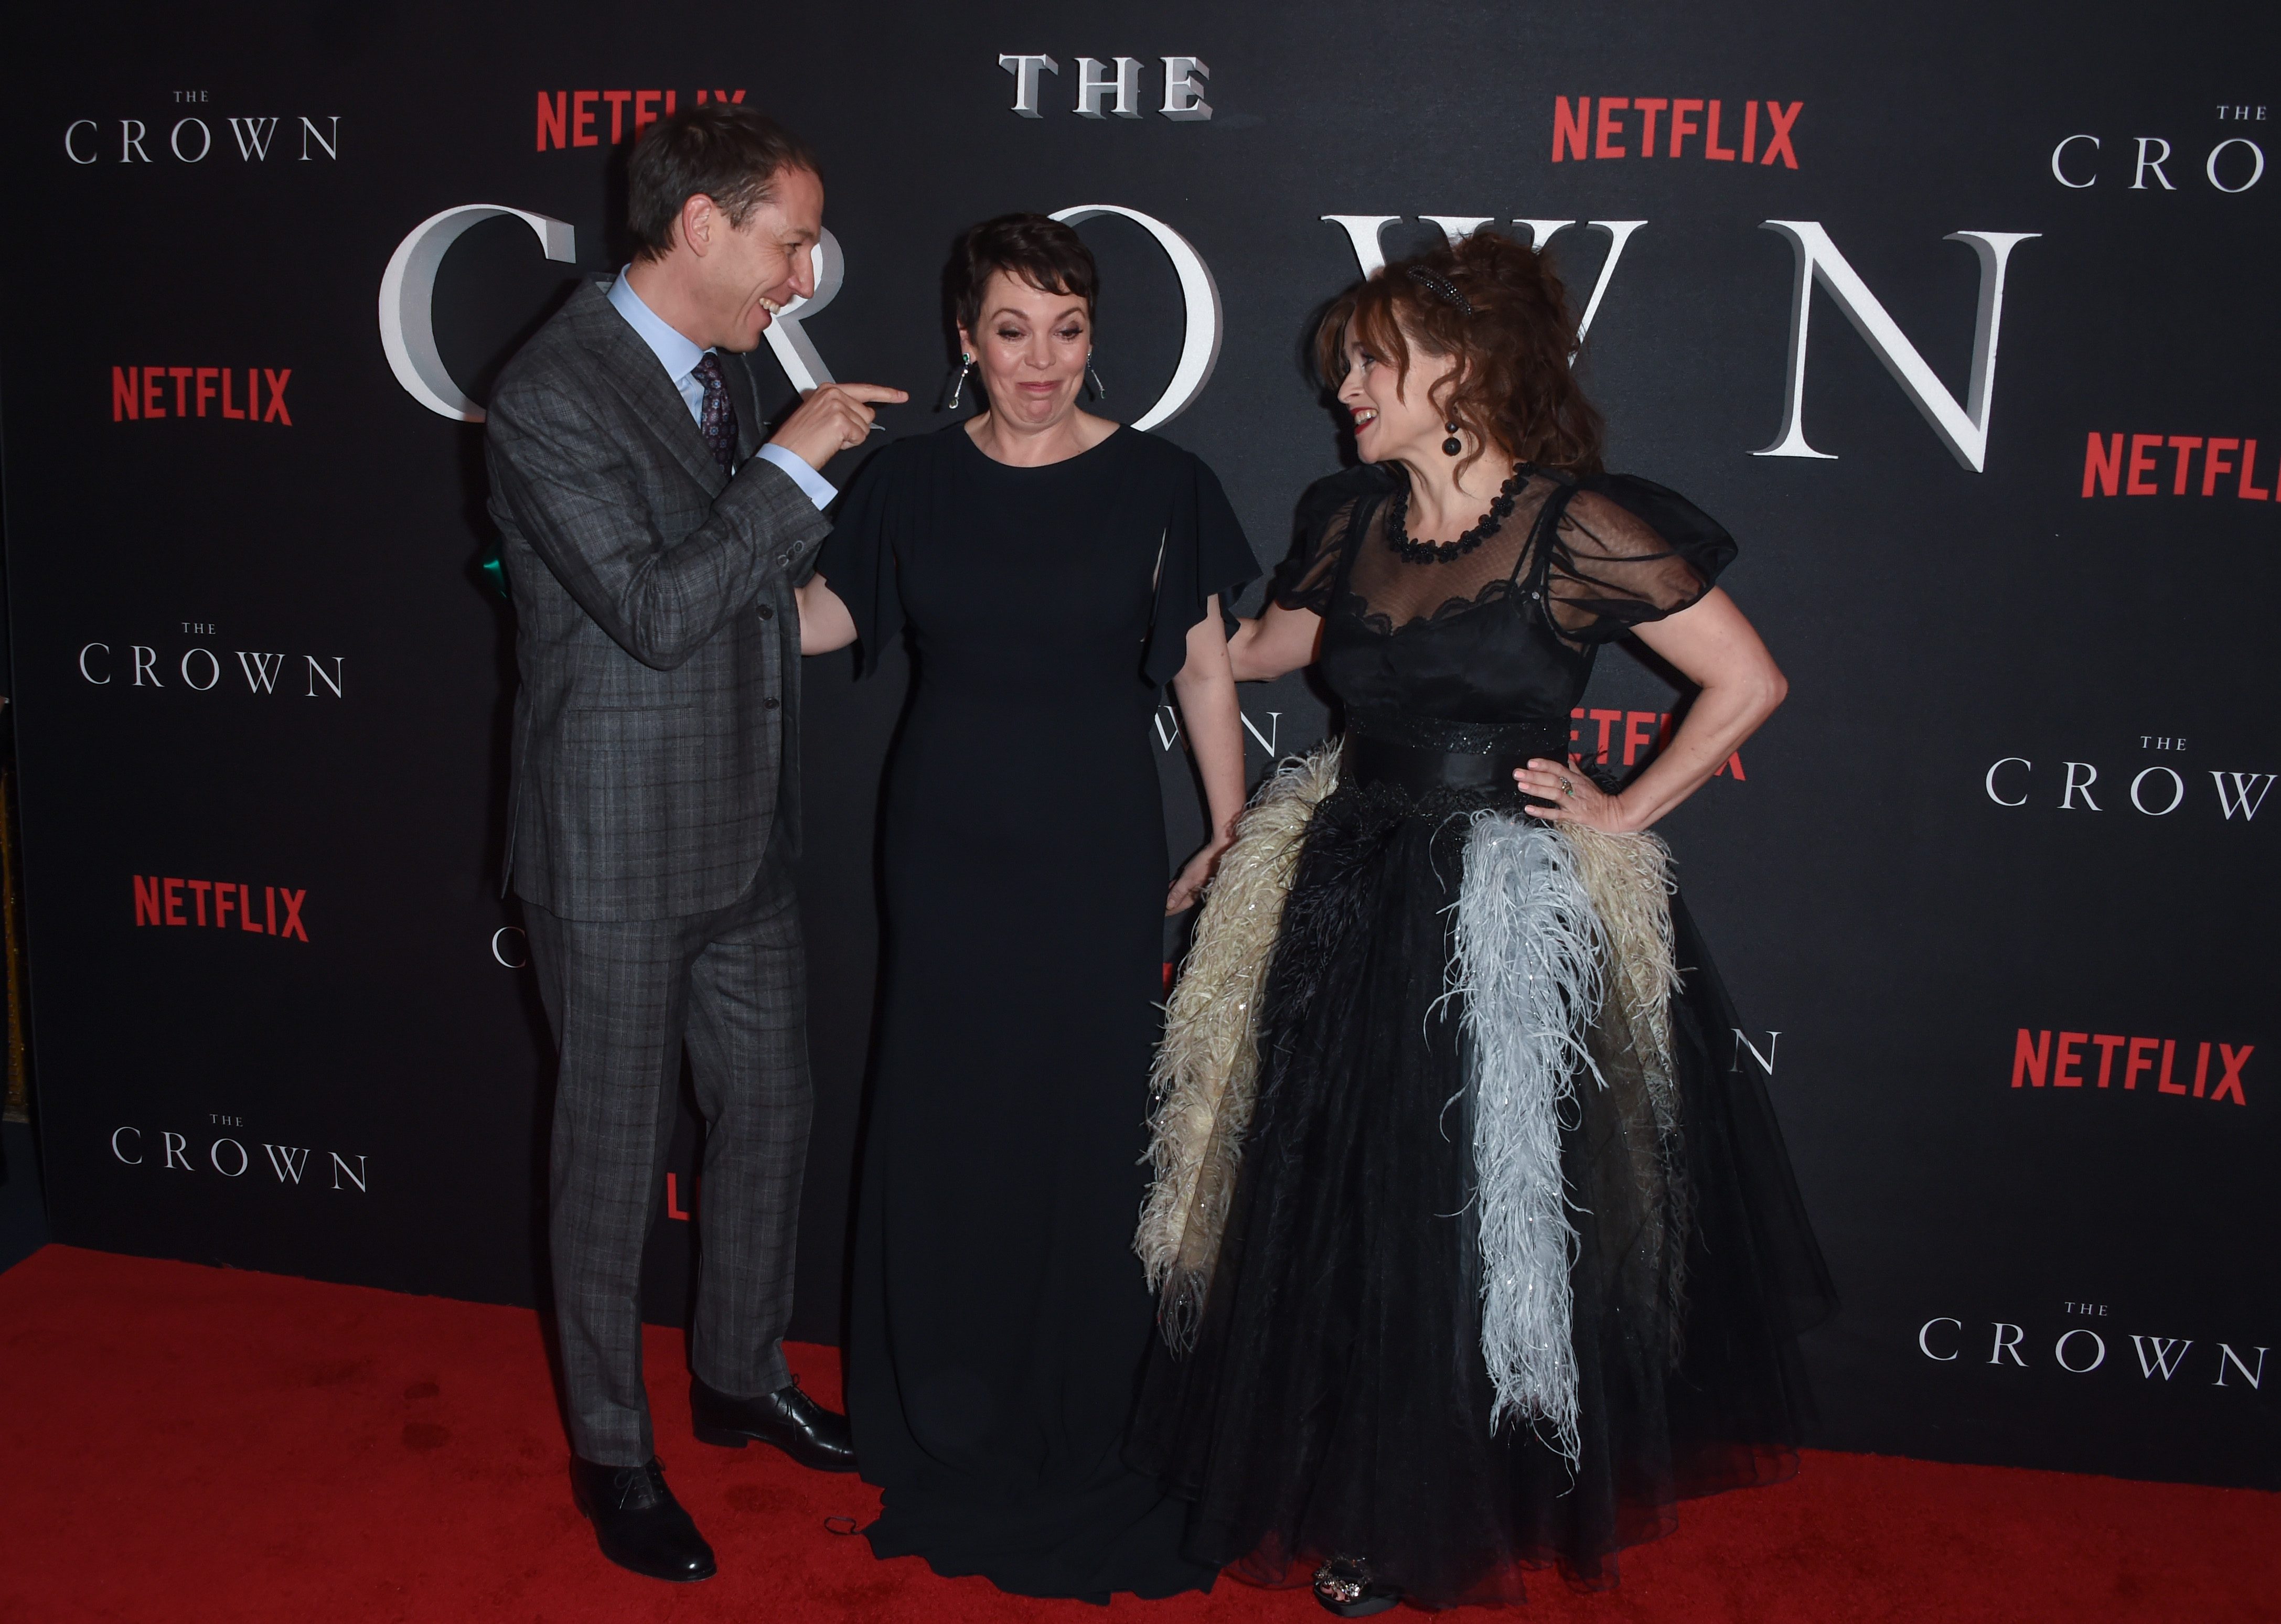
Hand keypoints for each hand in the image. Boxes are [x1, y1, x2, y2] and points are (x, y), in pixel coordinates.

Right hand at [767, 382, 908, 471]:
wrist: (787, 453)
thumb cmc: (800, 439)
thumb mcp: (821, 414)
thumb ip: (842, 408)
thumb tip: (865, 413)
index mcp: (827, 390)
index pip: (864, 389)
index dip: (886, 394)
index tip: (902, 396)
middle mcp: (833, 394)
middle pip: (867, 413)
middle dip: (856, 428)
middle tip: (833, 435)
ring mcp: (837, 406)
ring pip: (865, 426)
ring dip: (851, 437)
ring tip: (830, 439)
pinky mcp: (841, 421)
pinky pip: (860, 436)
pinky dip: (849, 444)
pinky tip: (832, 443)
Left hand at [1165, 836, 1233, 915]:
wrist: (1221, 850)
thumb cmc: (1207, 863)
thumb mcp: (1188, 879)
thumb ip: (1178, 892)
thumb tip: (1169, 905)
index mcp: (1196, 895)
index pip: (1179, 906)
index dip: (1170, 910)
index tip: (1162, 913)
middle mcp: (1199, 892)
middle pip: (1182, 900)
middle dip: (1172, 902)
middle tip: (1162, 904)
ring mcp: (1200, 884)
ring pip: (1185, 892)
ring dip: (1175, 892)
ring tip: (1166, 891)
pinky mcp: (1202, 876)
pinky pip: (1188, 884)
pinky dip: (1181, 884)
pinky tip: (1178, 880)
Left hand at [1515, 756, 1633, 831]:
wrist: (1613, 814)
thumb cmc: (1597, 797)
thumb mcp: (1586, 780)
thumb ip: (1575, 769)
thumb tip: (1568, 758)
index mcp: (1575, 779)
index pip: (1558, 768)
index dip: (1545, 764)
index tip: (1530, 762)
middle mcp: (1573, 789)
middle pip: (1552, 780)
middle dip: (1534, 776)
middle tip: (1517, 773)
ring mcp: (1573, 803)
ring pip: (1554, 794)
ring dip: (1537, 790)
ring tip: (1521, 786)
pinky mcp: (1573, 816)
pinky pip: (1556, 814)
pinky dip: (1542, 812)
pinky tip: (1529, 809)